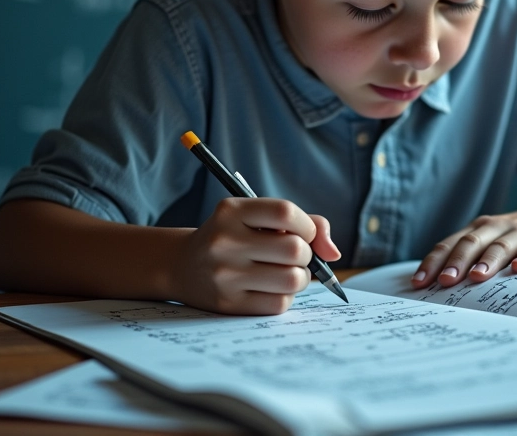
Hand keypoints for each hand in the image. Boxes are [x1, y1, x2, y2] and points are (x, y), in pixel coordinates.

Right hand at [170, 197, 339, 314]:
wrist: (183, 265)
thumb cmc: (234, 236)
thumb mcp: (257, 217)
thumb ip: (304, 223)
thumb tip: (334, 253)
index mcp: (232, 211)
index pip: (285, 212)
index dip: (307, 225)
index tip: (305, 233)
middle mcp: (224, 240)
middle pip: (295, 249)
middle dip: (306, 254)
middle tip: (296, 256)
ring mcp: (225, 275)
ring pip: (293, 279)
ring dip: (301, 277)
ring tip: (288, 272)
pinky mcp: (228, 305)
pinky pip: (279, 304)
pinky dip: (286, 297)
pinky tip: (272, 288)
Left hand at [411, 202, 516, 287]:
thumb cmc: (515, 239)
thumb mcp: (491, 244)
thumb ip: (469, 260)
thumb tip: (437, 289)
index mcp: (478, 229)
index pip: (451, 244)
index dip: (434, 262)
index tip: (419, 282)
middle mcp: (497, 227)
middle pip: (473, 243)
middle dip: (457, 261)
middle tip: (444, 281)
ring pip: (502, 245)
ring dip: (488, 261)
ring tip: (477, 277)